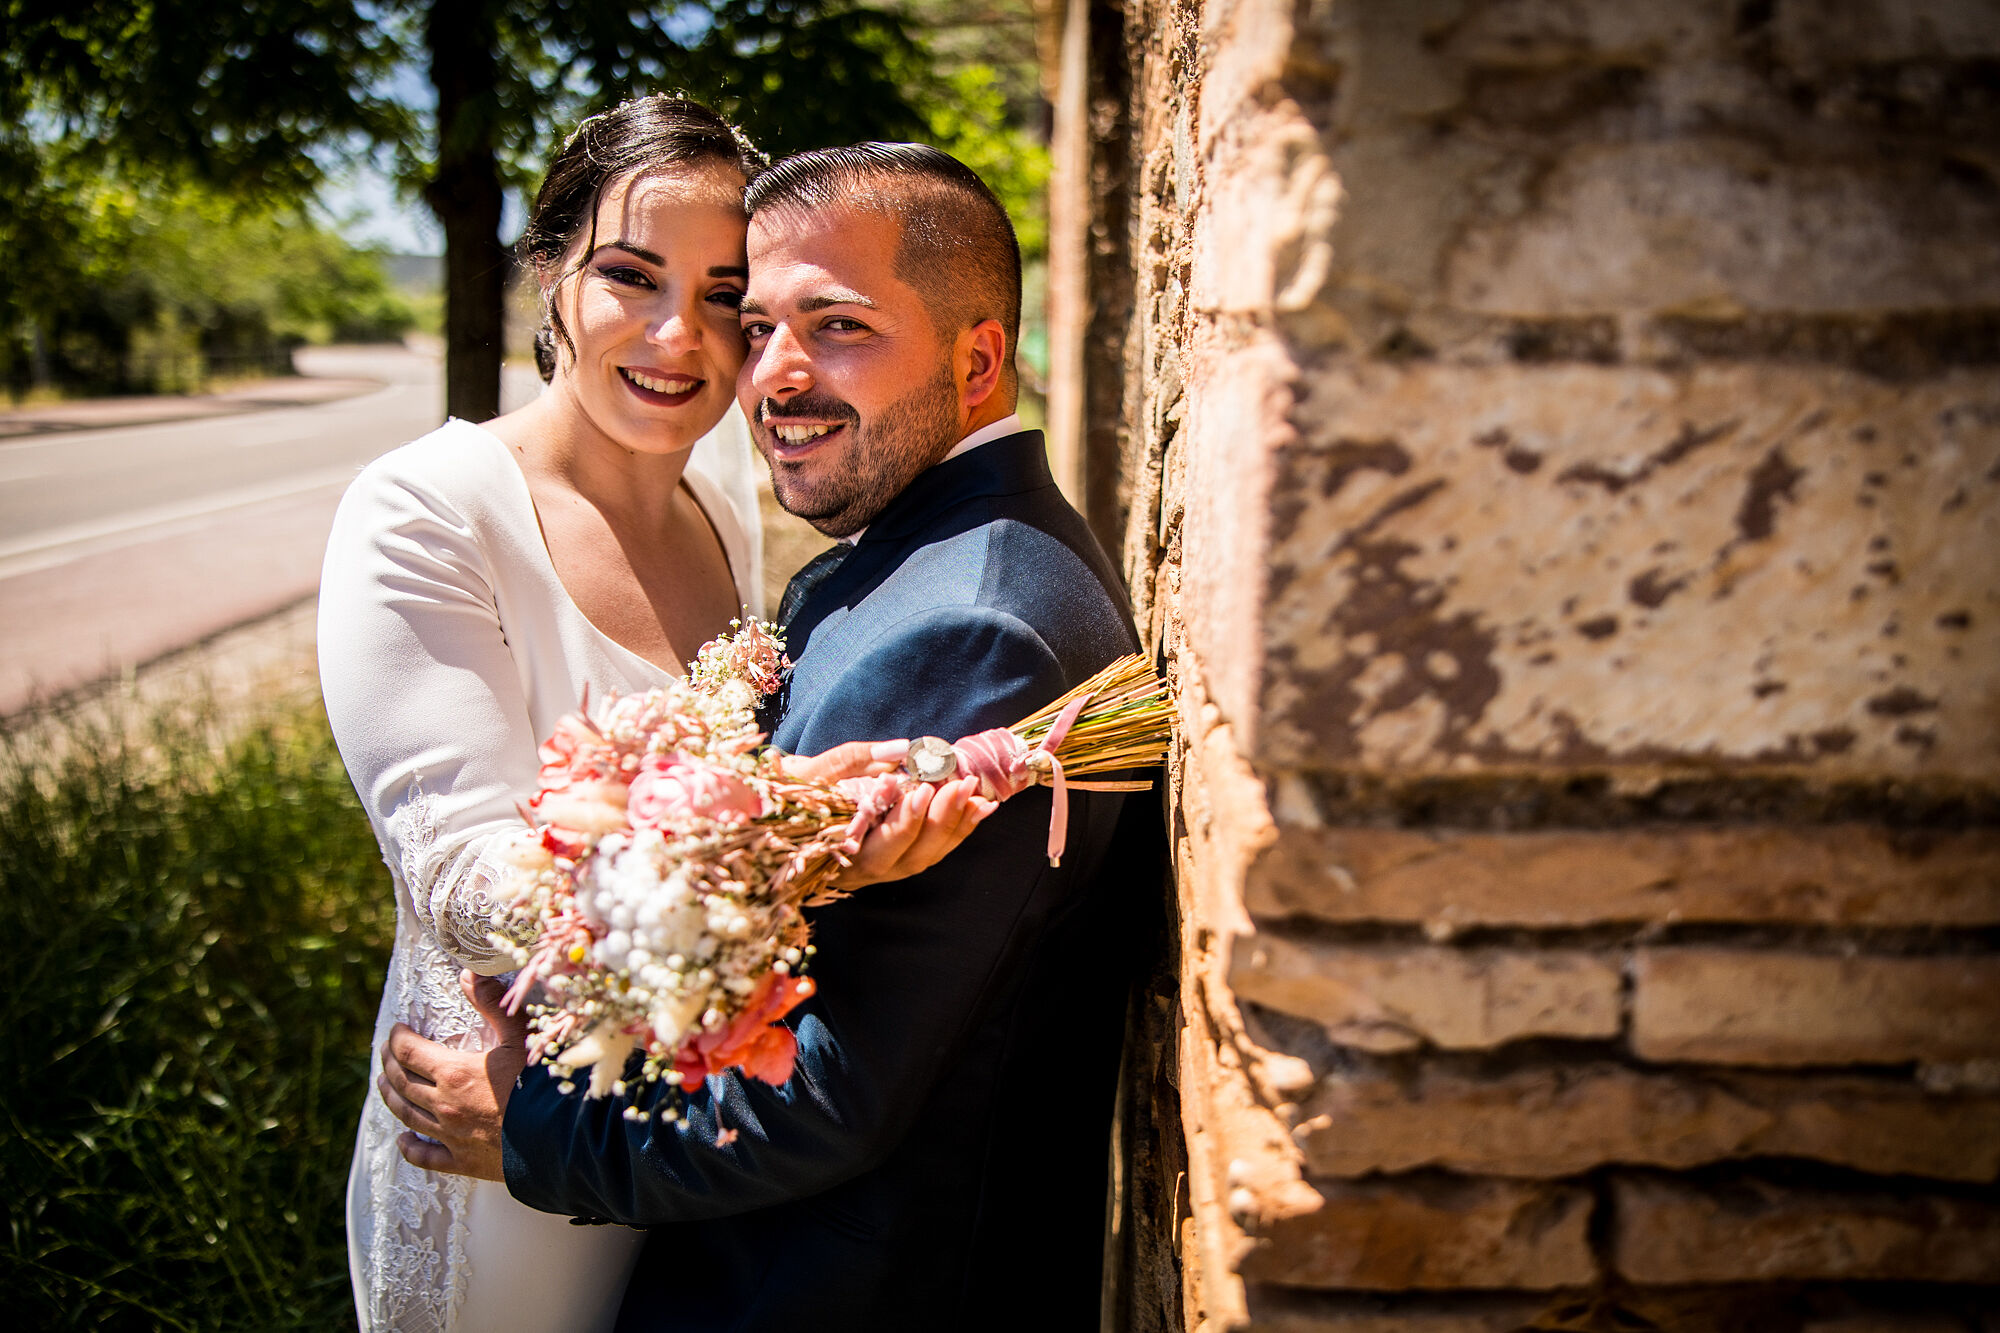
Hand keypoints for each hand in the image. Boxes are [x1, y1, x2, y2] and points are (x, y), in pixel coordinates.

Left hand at [376, 971, 526, 1181]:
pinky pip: (425, 1156)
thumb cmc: (543, 1081)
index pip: (409, 1052)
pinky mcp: (463, 1161)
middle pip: (402, 1083)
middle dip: (390, 1064)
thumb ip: (492, 1003)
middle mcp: (444, 1105)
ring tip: (384, 1085)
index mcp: (454, 1073)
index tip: (397, 1029)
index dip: (398, 1039)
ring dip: (391, 1098)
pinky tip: (402, 1140)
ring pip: (407, 1115)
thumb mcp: (520, 1035)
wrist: (563, 1134)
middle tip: (386, 1053)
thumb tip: (468, 973)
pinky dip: (409, 1147)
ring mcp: (450, 1136)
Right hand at [782, 739, 998, 888]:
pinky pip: (933, 850)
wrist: (788, 812)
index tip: (922, 790)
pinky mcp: (898, 860)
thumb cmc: (799, 790)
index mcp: (837, 854)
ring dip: (955, 825)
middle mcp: (864, 870)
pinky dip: (958, 829)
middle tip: (961, 784)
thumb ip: (857, 759)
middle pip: (910, 854)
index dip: (904, 820)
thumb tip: (902, 748)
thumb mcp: (817, 770)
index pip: (878, 844)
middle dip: (939, 820)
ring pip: (926, 856)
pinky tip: (980, 807)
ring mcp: (884, 869)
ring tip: (978, 795)